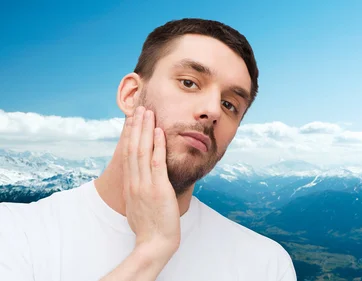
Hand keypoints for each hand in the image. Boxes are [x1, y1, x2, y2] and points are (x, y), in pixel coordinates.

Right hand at [121, 106, 180, 253]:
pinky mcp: (158, 189)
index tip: (132, 120)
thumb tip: (141, 185)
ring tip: (148, 112)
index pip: (127, 154)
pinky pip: (156, 163)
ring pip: (142, 151)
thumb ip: (138, 193)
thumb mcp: (138, 206)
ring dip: (145, 129)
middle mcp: (134, 182)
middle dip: (135, 126)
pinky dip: (157, 145)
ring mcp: (144, 185)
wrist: (154, 243)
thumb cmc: (150, 228)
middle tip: (139, 108)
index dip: (129, 135)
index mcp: (129, 185)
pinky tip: (159, 131)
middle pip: (132, 148)